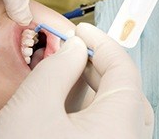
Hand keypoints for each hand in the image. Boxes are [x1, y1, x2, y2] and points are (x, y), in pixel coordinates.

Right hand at [0, 23, 153, 138]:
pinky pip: (104, 126)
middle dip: (99, 65)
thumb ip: (58, 68)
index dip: (104, 44)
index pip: (125, 72)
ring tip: (67, 72)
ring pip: (115, 110)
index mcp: (118, 130)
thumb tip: (74, 47)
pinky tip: (66, 99)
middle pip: (125, 91)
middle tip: (74, 50)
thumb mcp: (32, 107)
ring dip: (94, 85)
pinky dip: (88, 107)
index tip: (83, 30)